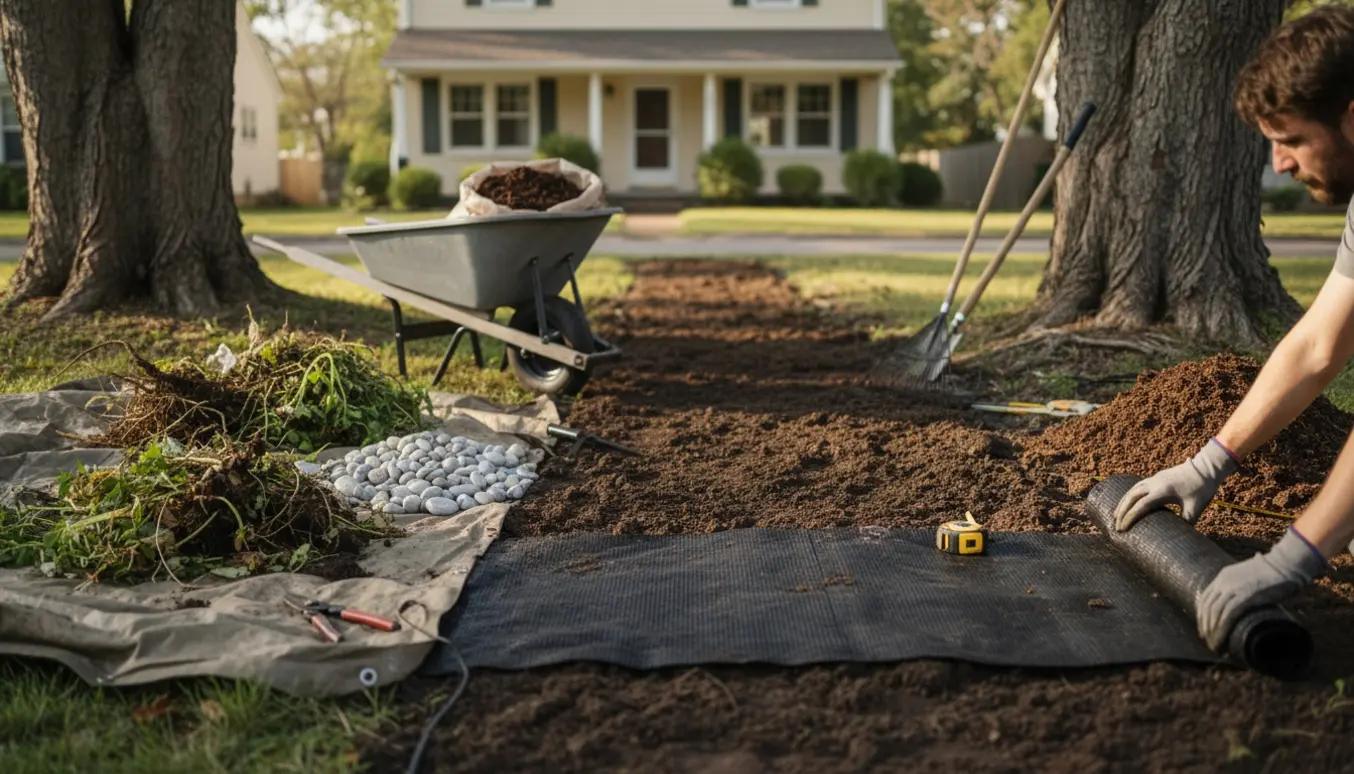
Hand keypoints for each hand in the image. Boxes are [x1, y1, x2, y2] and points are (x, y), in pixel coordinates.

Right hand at [1114, 439, 1239, 530]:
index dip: (1129, 518)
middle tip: (1116, 525)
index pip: (1140, 505)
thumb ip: (1185, 523)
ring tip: (1116, 515)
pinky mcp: (1157, 477)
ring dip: (1123, 502)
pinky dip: (1130, 495)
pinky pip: (1138, 486)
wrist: (1206, 468)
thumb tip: (1178, 538)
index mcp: (1163, 491)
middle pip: (1131, 497)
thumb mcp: (1195, 508)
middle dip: (1121, 511)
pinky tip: (1128, 502)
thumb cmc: (1202, 489)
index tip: (1122, 529)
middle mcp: (1155, 483)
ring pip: (1132, 490)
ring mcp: (1154, 478)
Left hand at [1196, 527, 1326, 650]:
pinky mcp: (1246, 595)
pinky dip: (1223, 629)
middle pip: (1207, 607)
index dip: (1202, 616)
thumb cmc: (1274, 571)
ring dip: (1213, 632)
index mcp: (1223, 576)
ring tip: (1215, 645)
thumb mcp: (1249, 576)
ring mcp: (1234, 588)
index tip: (1204, 628)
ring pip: (1215, 613)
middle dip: (1205, 626)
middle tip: (1208, 641)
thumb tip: (1243, 601)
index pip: (1205, 598)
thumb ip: (1242, 587)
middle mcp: (1224, 582)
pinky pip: (1228, 615)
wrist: (1287, 563)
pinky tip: (1222, 639)